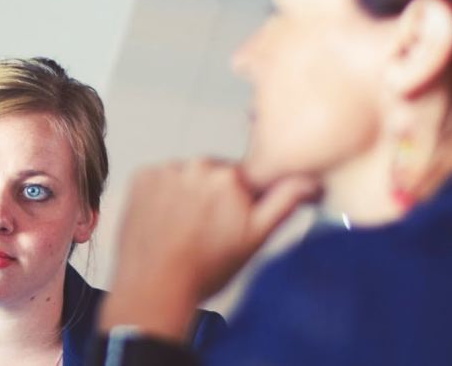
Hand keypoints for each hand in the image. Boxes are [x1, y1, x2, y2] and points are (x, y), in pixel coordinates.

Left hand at [100, 158, 317, 341]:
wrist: (155, 287)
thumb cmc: (204, 269)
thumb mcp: (255, 238)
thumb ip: (285, 202)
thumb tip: (310, 181)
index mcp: (231, 177)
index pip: (245, 178)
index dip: (241, 201)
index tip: (231, 220)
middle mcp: (198, 165)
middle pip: (214, 175)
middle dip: (214, 196)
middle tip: (207, 230)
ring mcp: (166, 170)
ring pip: (187, 176)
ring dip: (187, 194)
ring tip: (183, 229)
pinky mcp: (142, 177)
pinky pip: (160, 178)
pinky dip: (162, 194)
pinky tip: (165, 221)